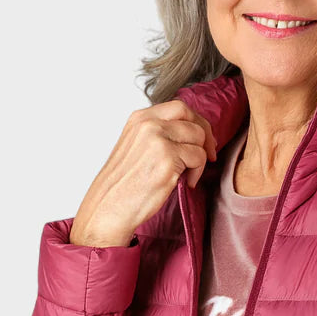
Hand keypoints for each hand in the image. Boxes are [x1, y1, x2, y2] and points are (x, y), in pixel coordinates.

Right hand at [70, 101, 217, 247]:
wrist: (108, 208)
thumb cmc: (122, 185)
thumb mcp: (135, 146)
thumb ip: (157, 134)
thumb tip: (188, 132)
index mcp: (139, 119)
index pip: (179, 108)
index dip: (196, 122)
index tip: (202, 139)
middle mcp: (148, 124)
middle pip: (192, 118)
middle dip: (206, 136)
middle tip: (209, 154)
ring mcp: (158, 139)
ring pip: (198, 137)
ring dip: (200, 158)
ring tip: (188, 174)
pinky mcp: (168, 158)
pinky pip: (199, 157)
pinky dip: (197, 172)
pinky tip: (185, 183)